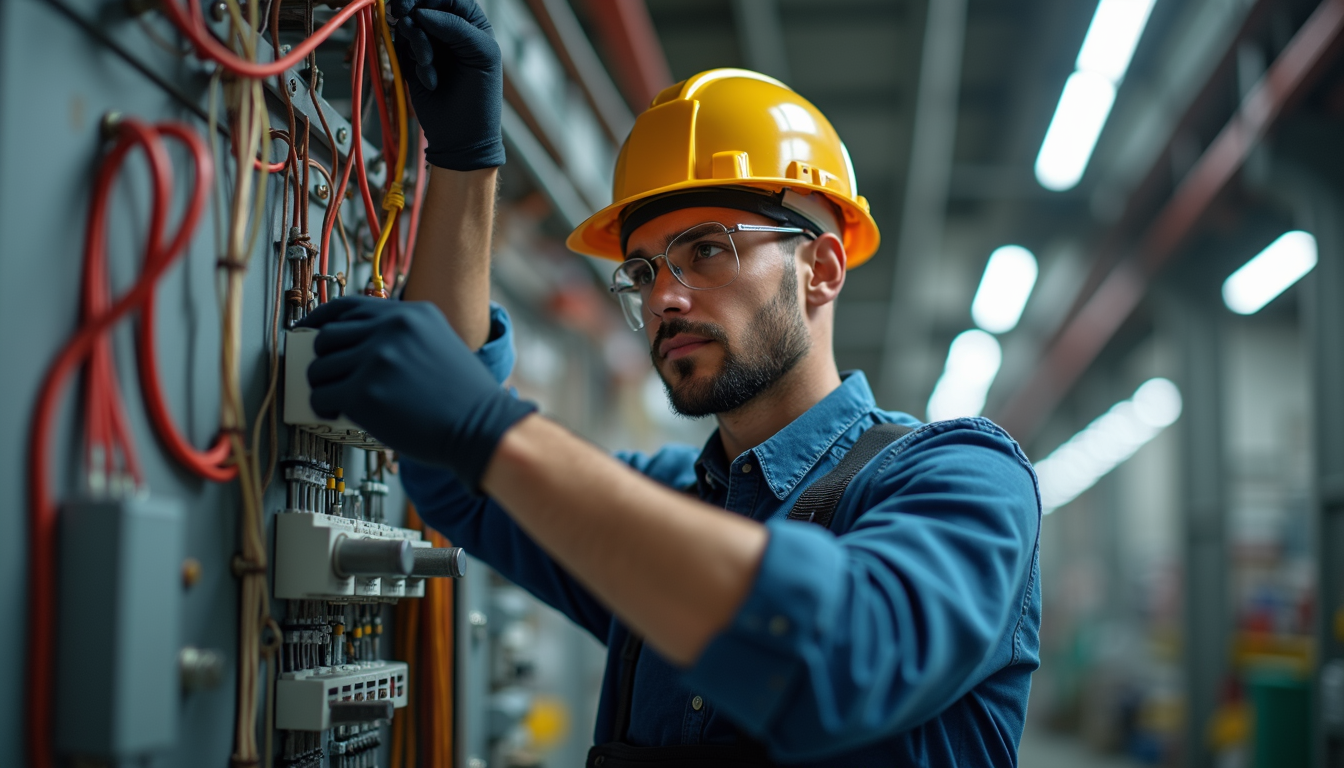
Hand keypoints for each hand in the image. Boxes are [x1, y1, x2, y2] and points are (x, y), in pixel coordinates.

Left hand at [297, 297, 534, 488]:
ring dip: (324, 387)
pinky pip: (321, 397)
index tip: (309, 329)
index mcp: (409, 314)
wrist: (481, 427)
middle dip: (324, 360)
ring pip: (319, 369)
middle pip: (327, 337)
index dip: (321, 318)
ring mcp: (375, 359)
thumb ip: (400, 337)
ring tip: (340, 401)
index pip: (349, 306)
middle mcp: (390, 330)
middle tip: (331, 377)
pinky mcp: (363, 393)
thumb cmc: (464, 397)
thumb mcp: (439, 344)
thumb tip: (352, 347)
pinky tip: (339, 414)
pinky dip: (324, 409)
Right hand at [390, 0, 503, 170]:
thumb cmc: (480, 99)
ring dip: (416, 42)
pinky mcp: (410, 60)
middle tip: (403, 15)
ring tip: (429, 65)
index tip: (417, 6)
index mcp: (470, 22)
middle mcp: (447, 28)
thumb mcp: (481, 56)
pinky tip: (428, 78)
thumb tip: (422, 12)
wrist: (461, 137)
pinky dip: (412, 60)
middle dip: (411, 8)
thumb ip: (457, 28)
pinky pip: (400, 46)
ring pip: (407, 22)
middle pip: (421, 3)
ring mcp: (427, 43)